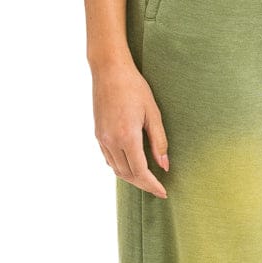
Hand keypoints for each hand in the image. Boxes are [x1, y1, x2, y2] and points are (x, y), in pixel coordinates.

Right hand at [92, 58, 169, 197]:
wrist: (109, 70)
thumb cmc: (134, 87)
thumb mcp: (153, 113)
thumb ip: (159, 141)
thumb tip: (164, 166)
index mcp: (127, 137)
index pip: (140, 172)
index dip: (152, 185)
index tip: (163, 192)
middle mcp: (111, 141)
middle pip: (127, 174)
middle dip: (143, 184)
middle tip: (157, 188)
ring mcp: (102, 138)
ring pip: (116, 169)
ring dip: (131, 178)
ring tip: (146, 179)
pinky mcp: (97, 134)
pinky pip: (108, 159)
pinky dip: (120, 167)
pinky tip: (131, 165)